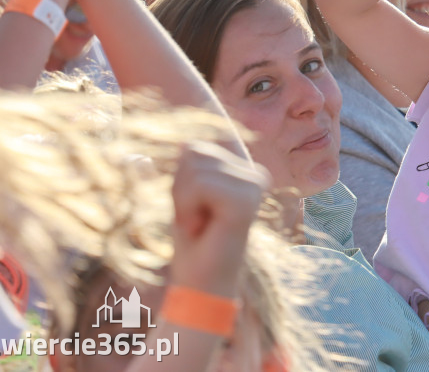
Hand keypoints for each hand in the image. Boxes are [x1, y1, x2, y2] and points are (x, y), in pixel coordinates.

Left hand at [169, 142, 268, 293]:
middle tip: (194, 217)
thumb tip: (173, 145)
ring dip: (183, 199)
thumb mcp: (184, 194)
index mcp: (244, 168)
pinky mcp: (246, 200)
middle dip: (181, 186)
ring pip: (195, 166)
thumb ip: (186, 166)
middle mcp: (255, 172)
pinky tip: (201, 228)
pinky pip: (200, 184)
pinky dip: (187, 207)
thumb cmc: (193, 240)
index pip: (199, 144)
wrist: (201, 283)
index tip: (194, 207)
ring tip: (198, 223)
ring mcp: (254, 185)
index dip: (183, 172)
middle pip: (194, 150)